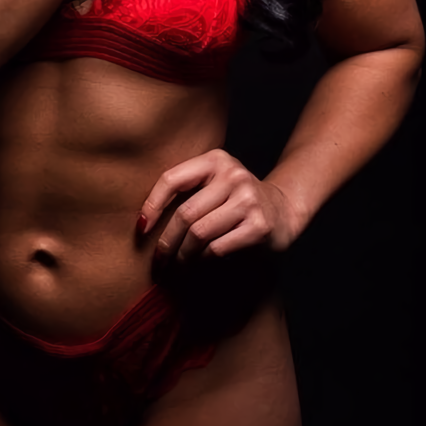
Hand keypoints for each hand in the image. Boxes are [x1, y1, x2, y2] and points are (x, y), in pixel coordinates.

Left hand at [138, 149, 301, 262]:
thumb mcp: (214, 182)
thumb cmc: (237, 199)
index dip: (151, 206)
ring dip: (183, 255)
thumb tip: (143, 222)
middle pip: (185, 213)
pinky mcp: (259, 225)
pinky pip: (218, 248)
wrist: (284, 209)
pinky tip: (200, 262)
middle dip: (166, 242)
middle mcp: (233, 175)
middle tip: (159, 261)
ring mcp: (248, 199)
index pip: (172, 179)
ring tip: (177, 265)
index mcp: (215, 160)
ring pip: (199, 233)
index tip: (141, 229)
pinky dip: (204, 259)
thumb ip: (186, 191)